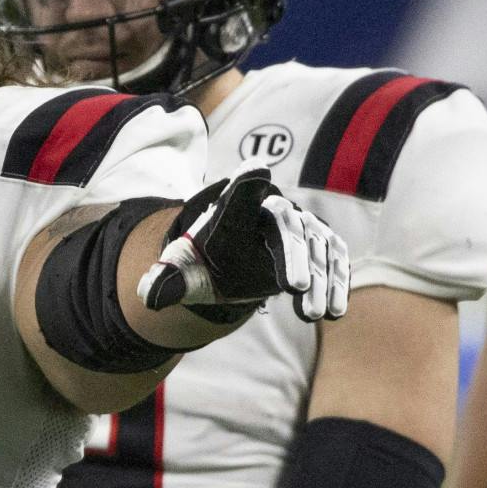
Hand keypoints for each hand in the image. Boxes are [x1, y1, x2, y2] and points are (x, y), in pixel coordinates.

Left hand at [138, 171, 349, 321]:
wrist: (229, 263)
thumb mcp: (185, 272)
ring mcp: (300, 224)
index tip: (255, 172)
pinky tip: (335, 312)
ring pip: (316, 245)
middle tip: (296, 288)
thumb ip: (168, 281)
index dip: (248, 183)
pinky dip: (337, 282)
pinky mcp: (319, 242)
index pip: (240, 192)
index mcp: (234, 209)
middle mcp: (272, 209)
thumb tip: (149, 296)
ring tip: (313, 315)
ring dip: (320, 280)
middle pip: (287, 225)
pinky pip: (334, 258)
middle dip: (294, 255)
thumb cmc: (206, 262)